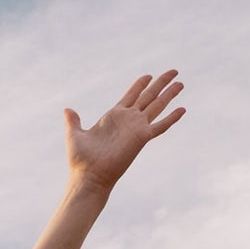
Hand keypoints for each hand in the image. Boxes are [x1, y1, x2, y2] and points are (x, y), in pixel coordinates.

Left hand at [65, 70, 185, 191]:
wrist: (88, 177)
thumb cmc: (81, 161)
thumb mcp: (75, 135)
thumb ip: (73, 121)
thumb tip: (67, 110)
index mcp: (114, 116)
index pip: (131, 95)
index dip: (140, 84)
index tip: (149, 75)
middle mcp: (128, 120)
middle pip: (148, 96)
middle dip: (161, 83)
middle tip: (174, 71)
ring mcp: (136, 128)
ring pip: (157, 106)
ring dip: (169, 95)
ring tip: (181, 83)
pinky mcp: (141, 138)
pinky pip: (160, 126)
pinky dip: (171, 118)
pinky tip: (183, 109)